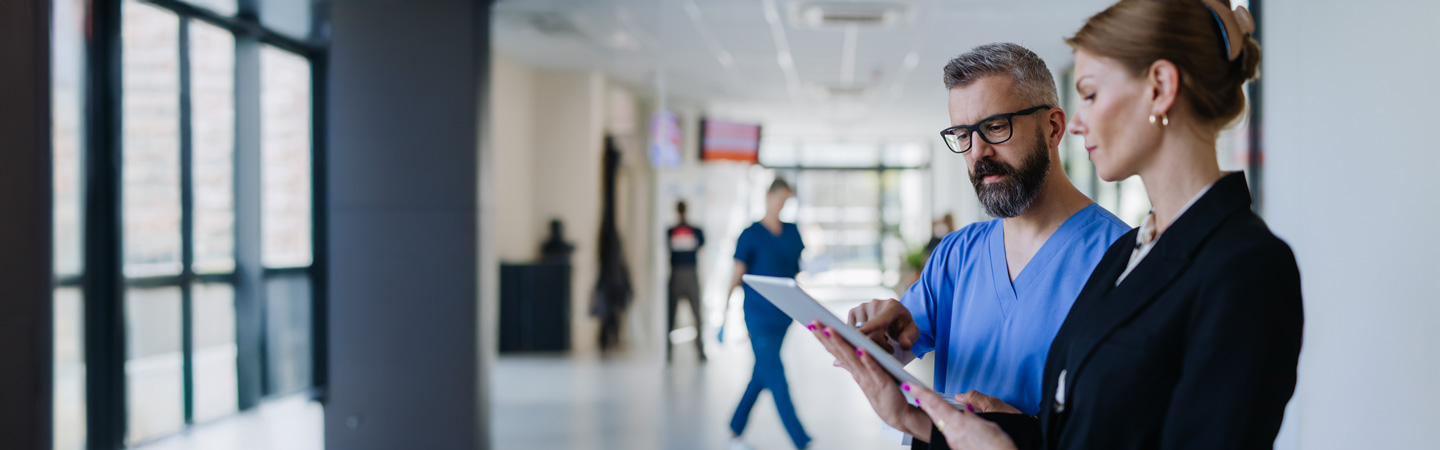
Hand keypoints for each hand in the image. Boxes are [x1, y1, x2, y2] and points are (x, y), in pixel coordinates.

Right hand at [808, 321, 930, 438]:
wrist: (897, 414)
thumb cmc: (882, 392)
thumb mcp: (864, 377)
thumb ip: (851, 367)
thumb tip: (835, 359)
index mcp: (854, 369)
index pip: (836, 351)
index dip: (823, 338)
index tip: (812, 324)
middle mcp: (858, 373)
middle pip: (840, 352)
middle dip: (826, 337)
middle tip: (813, 322)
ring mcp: (868, 378)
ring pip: (852, 358)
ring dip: (841, 343)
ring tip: (830, 329)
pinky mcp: (882, 383)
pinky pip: (874, 369)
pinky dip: (867, 360)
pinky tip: (861, 349)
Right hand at [847, 299, 919, 351]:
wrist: (895, 318)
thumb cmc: (904, 326)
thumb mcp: (912, 333)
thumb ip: (910, 338)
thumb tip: (905, 345)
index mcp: (892, 306)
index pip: (880, 319)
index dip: (870, 326)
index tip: (860, 333)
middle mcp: (875, 303)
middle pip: (869, 332)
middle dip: (878, 346)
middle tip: (889, 349)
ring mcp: (862, 307)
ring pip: (859, 334)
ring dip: (869, 343)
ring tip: (881, 339)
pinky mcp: (853, 312)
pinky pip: (852, 332)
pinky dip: (859, 339)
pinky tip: (870, 336)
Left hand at [906, 383, 1018, 449]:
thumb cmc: (1000, 446)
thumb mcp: (990, 423)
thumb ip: (973, 415)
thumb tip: (966, 411)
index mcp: (960, 424)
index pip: (936, 404)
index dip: (922, 393)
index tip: (911, 386)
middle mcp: (953, 434)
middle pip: (933, 413)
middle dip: (922, 400)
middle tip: (911, 390)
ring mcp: (954, 442)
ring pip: (940, 423)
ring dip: (933, 412)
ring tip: (926, 401)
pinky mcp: (957, 448)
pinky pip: (948, 433)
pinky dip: (945, 423)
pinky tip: (946, 420)